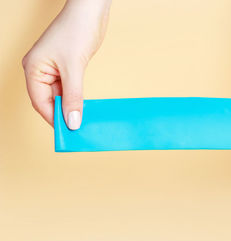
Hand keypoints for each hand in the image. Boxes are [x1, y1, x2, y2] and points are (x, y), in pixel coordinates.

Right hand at [22, 0, 110, 129]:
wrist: (90, 11)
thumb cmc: (77, 30)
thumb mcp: (74, 68)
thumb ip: (73, 96)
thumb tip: (72, 121)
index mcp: (33, 69)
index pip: (40, 101)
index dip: (53, 118)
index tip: (67, 133)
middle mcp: (40, 70)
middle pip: (49, 100)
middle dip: (62, 114)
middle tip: (76, 130)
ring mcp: (54, 69)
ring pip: (60, 96)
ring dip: (70, 107)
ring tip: (82, 122)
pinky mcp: (67, 67)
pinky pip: (69, 88)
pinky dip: (76, 98)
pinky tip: (84, 108)